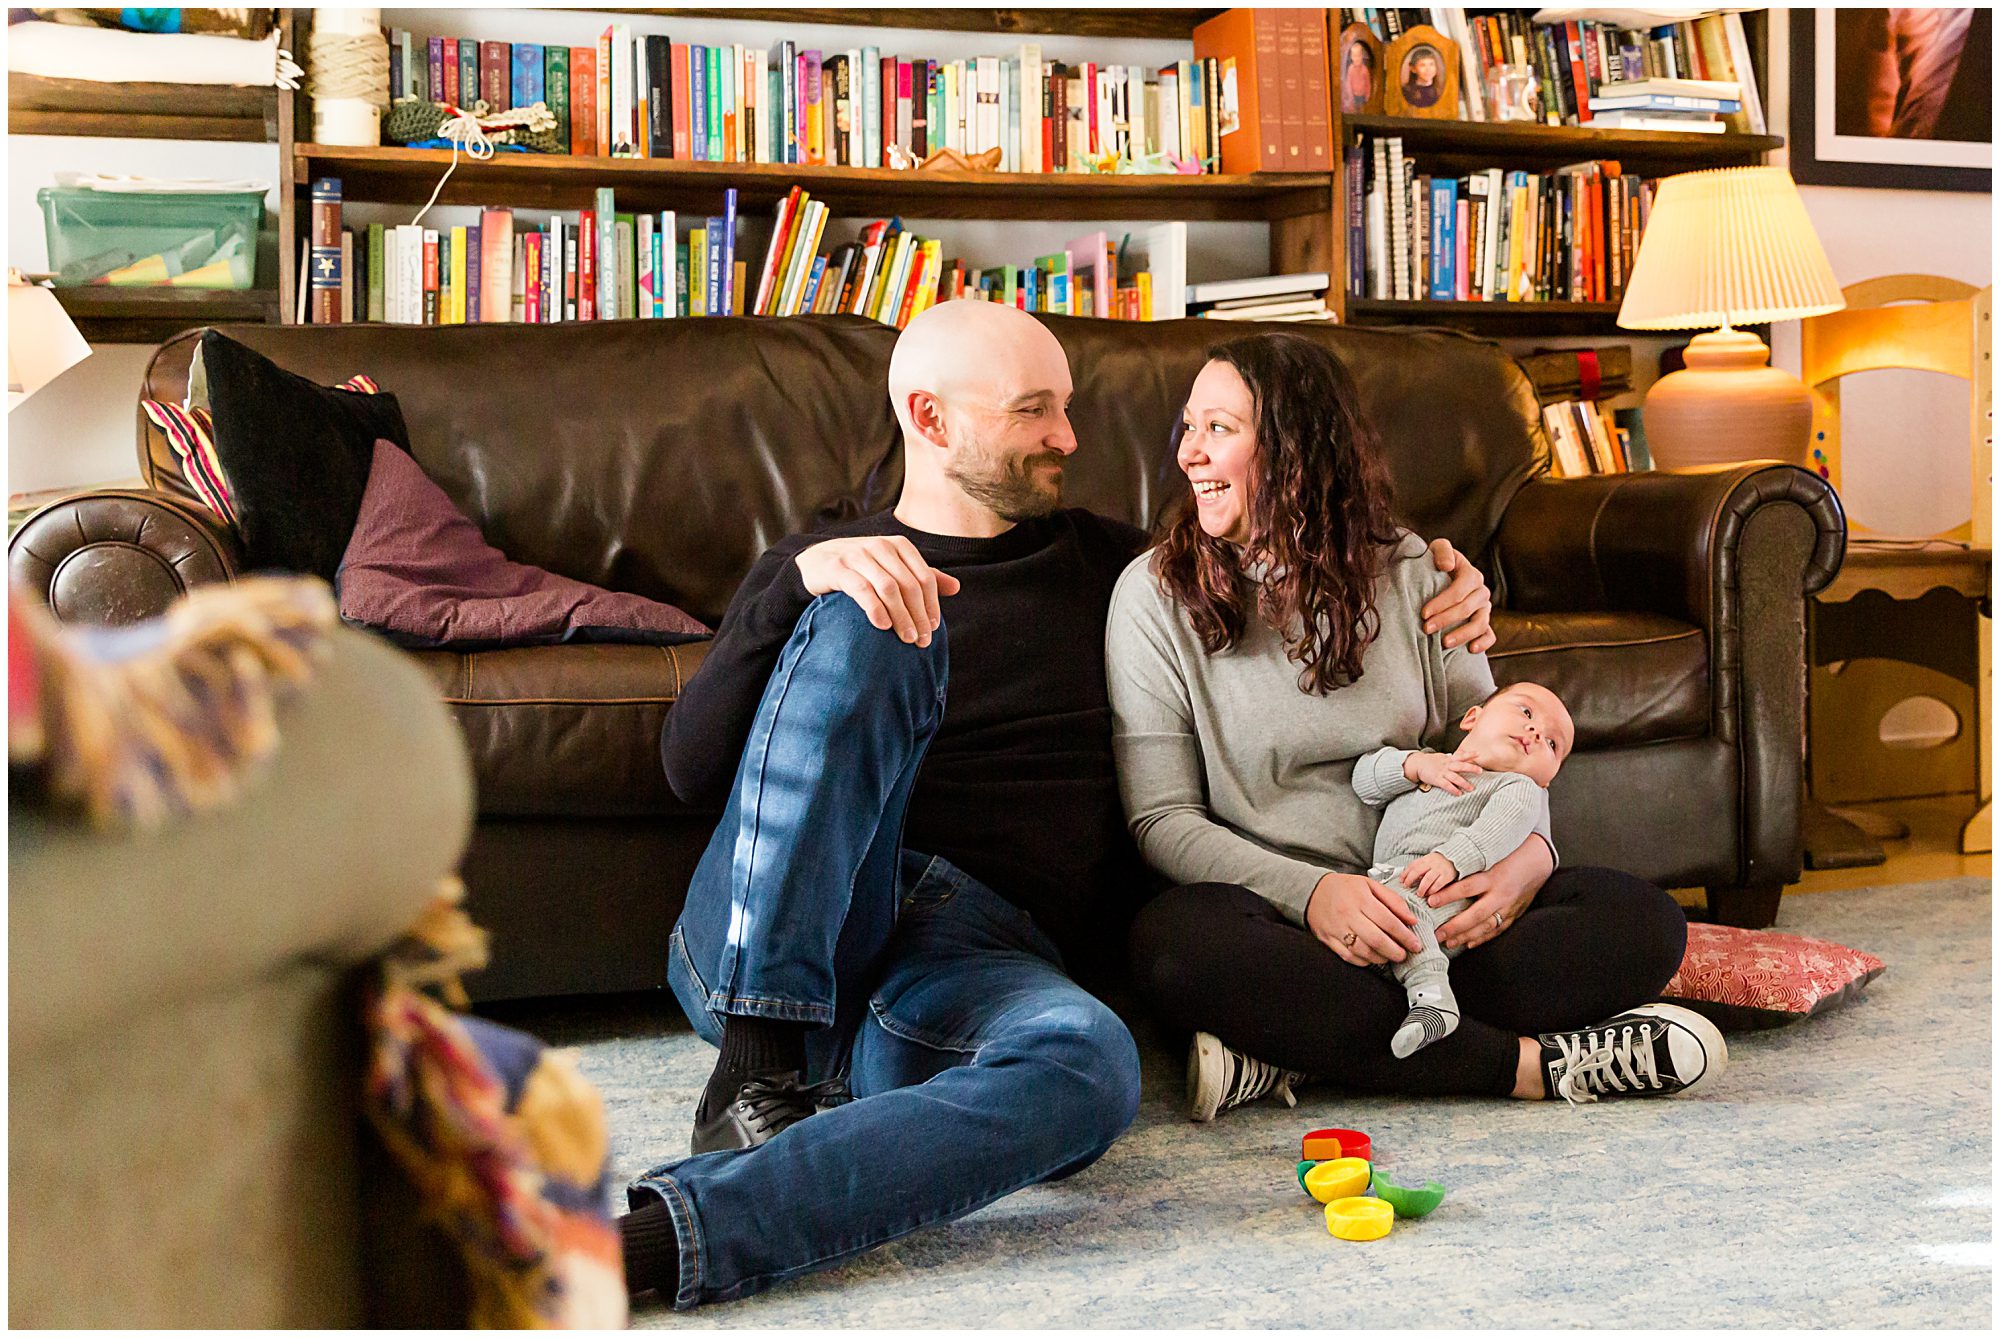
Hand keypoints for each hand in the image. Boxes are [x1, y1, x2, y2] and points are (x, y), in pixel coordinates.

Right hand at [795, 536, 961, 647]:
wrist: (817, 560)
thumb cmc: (862, 567)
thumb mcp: (893, 567)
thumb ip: (922, 576)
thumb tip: (956, 587)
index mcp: (899, 545)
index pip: (924, 578)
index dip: (931, 605)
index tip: (932, 629)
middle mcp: (881, 546)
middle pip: (908, 585)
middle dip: (918, 615)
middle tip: (921, 641)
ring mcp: (858, 555)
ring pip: (888, 588)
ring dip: (901, 616)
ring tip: (906, 638)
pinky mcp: (838, 568)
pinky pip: (861, 590)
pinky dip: (875, 609)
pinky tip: (882, 626)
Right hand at [1305, 872, 1422, 966]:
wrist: (1312, 891)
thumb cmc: (1344, 888)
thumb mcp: (1370, 885)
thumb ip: (1393, 901)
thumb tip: (1411, 919)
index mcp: (1361, 899)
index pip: (1388, 921)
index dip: (1405, 936)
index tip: (1415, 944)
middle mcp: (1348, 915)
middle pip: (1376, 939)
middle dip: (1395, 951)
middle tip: (1404, 954)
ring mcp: (1337, 929)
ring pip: (1363, 951)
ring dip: (1381, 957)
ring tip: (1390, 956)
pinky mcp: (1328, 940)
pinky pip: (1349, 956)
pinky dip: (1364, 961)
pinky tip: (1373, 957)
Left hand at [1400, 852, 1459, 896]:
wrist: (1458, 858)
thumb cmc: (1442, 863)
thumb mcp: (1430, 861)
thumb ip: (1421, 868)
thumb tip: (1407, 877)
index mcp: (1426, 859)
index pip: (1412, 865)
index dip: (1405, 873)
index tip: (1401, 880)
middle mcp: (1432, 863)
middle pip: (1417, 871)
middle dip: (1410, 879)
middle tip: (1406, 886)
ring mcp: (1440, 869)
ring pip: (1427, 879)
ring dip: (1421, 888)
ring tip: (1419, 893)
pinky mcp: (1448, 875)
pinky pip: (1438, 884)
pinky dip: (1432, 890)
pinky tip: (1430, 894)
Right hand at [1404, 750, 1481, 794]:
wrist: (1417, 764)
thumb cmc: (1431, 761)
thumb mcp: (1442, 757)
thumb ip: (1452, 758)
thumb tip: (1463, 756)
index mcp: (1449, 759)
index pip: (1460, 755)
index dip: (1469, 754)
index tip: (1478, 753)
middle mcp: (1447, 765)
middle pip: (1460, 766)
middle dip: (1471, 768)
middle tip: (1480, 771)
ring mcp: (1442, 772)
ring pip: (1455, 777)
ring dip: (1463, 783)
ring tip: (1471, 788)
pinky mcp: (1437, 779)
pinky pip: (1446, 785)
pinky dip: (1453, 789)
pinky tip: (1459, 793)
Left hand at [1420, 537, 1494, 653]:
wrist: (1439, 577)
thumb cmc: (1435, 563)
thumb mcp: (1437, 549)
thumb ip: (1442, 551)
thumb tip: (1445, 566)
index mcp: (1471, 575)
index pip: (1460, 590)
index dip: (1442, 602)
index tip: (1424, 613)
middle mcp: (1481, 592)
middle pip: (1467, 608)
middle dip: (1446, 619)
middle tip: (1426, 628)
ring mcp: (1484, 609)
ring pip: (1480, 624)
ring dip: (1463, 635)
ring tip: (1444, 643)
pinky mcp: (1484, 623)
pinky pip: (1490, 635)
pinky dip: (1484, 643)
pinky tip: (1471, 650)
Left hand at [1432, 834, 1553, 950]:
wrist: (1538, 862)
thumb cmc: (1509, 855)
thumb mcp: (1490, 856)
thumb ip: (1470, 865)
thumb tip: (1442, 870)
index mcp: (1493, 876)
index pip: (1467, 887)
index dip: (1448, 895)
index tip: (1430, 901)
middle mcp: (1501, 894)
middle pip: (1476, 914)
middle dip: (1455, 926)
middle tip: (1436, 933)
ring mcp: (1509, 906)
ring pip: (1486, 926)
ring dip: (1466, 936)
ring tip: (1448, 942)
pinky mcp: (1515, 914)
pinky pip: (1498, 929)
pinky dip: (1483, 938)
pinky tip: (1469, 944)